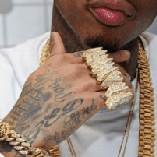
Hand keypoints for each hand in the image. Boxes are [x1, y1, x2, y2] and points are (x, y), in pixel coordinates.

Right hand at [0, 32, 133, 156]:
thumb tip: (55, 35)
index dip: (111, 56)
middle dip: (119, 66)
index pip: (94, 54)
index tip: (123, 56)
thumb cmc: (32, 98)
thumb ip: (55, 53)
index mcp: (66, 61)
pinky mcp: (92, 102)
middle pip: (106, 65)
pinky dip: (121, 96)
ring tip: (126, 82)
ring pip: (112, 79)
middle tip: (126, 65)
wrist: (30, 121)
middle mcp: (78, 70)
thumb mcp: (42, 70)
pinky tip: (126, 96)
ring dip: (121, 81)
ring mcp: (86, 86)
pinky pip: (113, 96)